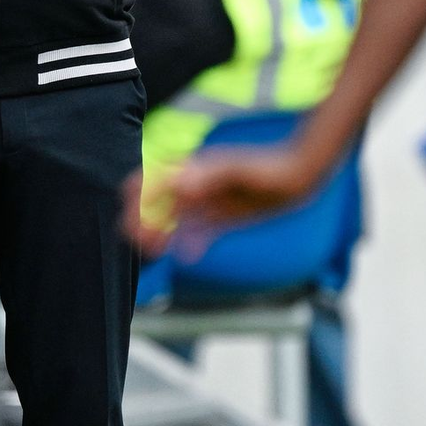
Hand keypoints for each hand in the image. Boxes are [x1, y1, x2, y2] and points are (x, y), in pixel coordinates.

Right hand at [121, 146, 317, 254]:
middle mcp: (196, 185)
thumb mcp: (235, 171)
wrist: (296, 175)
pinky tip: (186, 257)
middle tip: (135, 242)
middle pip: (158, 201)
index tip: (129, 221)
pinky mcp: (225, 216)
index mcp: (192, 171)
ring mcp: (210, 201)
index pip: (152, 181)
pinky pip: (201, 231)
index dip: (137, 199)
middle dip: (142, 218)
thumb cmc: (265, 168)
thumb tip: (179, 186)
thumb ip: (207, 176)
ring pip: (176, 218)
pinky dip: (190, 242)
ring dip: (161, 232)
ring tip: (152, 250)